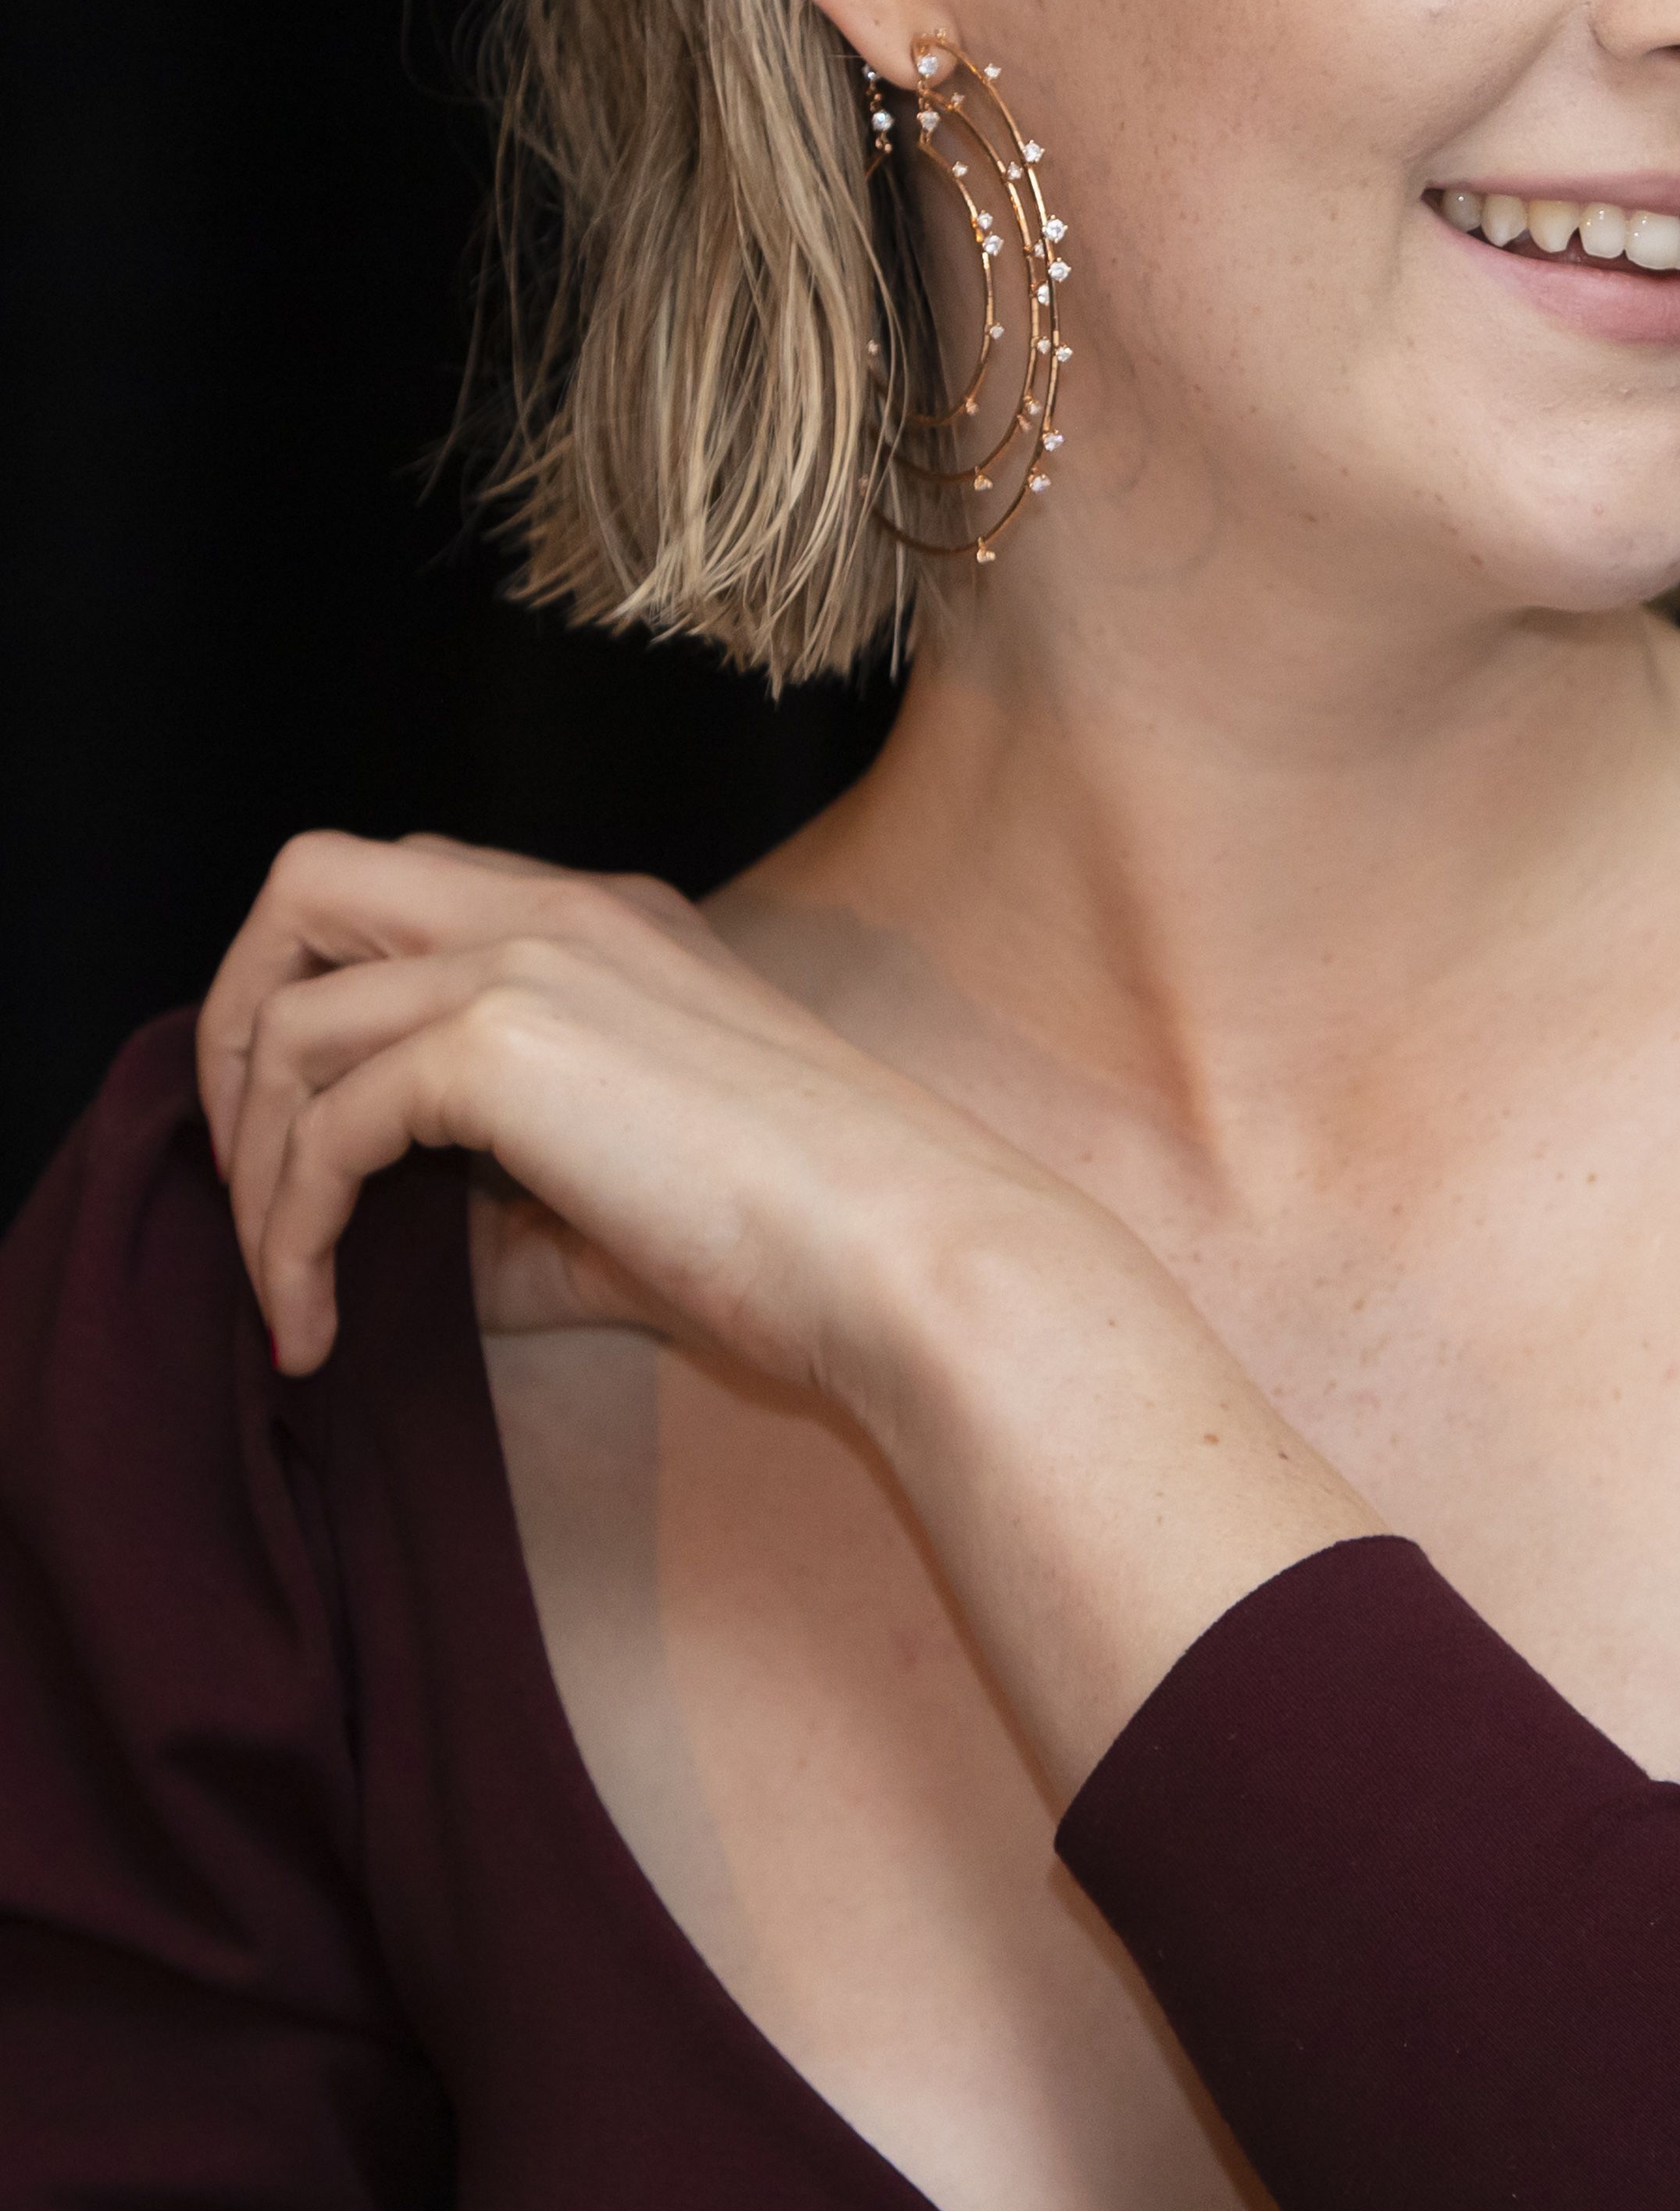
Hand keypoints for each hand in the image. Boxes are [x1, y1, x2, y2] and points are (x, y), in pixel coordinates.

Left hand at [195, 826, 1381, 1793]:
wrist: (913, 1257)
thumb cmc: (814, 1246)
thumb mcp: (635, 1203)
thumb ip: (511, 1209)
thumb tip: (394, 1265)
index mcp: (609, 922)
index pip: (402, 896)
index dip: (317, 1005)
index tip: (313, 1154)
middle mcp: (559, 909)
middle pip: (306, 887)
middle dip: (235, 1031)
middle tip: (253, 1182)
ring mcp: (531, 961)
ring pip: (293, 1017)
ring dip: (258, 1170)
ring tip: (289, 1296)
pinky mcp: (505, 1045)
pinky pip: (324, 1121)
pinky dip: (291, 1229)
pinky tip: (321, 1323)